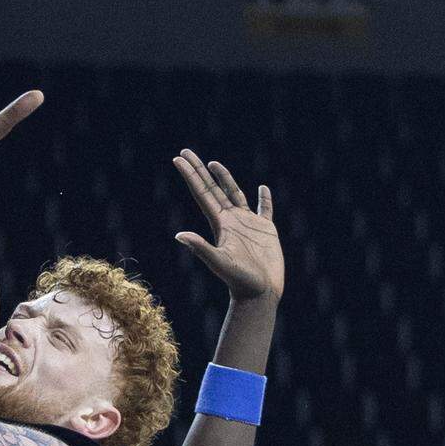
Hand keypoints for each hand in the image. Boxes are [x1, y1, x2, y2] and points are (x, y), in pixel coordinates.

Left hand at [172, 149, 283, 301]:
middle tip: (186, 151)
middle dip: (199, 170)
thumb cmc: (239, 281)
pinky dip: (264, 199)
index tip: (178, 158)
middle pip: (212, 189)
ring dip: (224, 179)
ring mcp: (248, 225)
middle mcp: (231, 221)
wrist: (260, 294)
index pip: (201, 193)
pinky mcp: (266, 231)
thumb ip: (201, 248)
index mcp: (220, 224)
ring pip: (235, 195)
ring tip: (214, 164)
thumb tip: (179, 235)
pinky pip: (265, 210)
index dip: (191, 175)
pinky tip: (263, 189)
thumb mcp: (219, 262)